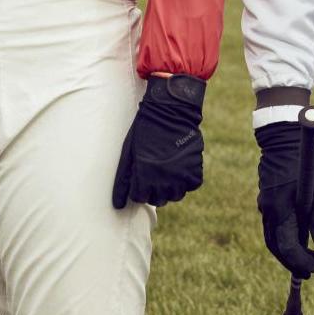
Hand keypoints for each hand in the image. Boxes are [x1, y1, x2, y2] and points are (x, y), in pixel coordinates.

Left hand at [112, 75, 205, 208]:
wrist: (170, 111)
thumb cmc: (145, 130)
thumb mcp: (129, 153)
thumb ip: (124, 179)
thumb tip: (118, 204)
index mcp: (144, 177)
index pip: (140, 198)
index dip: (139, 189)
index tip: (141, 179)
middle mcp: (163, 180)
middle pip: (159, 200)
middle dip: (155, 190)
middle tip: (154, 175)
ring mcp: (181, 176)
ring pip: (177, 195)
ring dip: (172, 187)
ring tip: (168, 173)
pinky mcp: (195, 168)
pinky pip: (193, 184)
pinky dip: (188, 179)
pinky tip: (181, 168)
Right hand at [255, 112, 313, 276]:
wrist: (281, 138)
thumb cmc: (303, 161)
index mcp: (280, 210)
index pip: (286, 247)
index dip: (300, 261)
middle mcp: (268, 211)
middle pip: (276, 247)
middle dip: (294, 262)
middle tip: (313, 270)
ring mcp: (265, 206)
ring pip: (272, 239)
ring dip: (289, 253)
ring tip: (308, 260)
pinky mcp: (267, 200)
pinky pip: (272, 227)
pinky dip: (284, 239)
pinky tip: (299, 239)